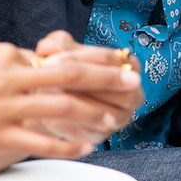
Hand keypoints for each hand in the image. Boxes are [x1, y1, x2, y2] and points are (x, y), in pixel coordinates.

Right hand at [0, 36, 138, 158]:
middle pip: (67, 75)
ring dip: (92, 113)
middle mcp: (8, 78)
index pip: (52, 56)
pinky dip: (67, 145)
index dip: (88, 59)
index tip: (115, 60)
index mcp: (4, 54)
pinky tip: (86, 146)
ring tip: (113, 119)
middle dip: (104, 77)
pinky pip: (40, 141)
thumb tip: (28, 52)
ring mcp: (3, 108)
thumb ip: (4, 52)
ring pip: (59, 109)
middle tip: (131, 80)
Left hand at [27, 31, 142, 142]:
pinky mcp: (101, 135)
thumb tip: (48, 47)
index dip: (79, 58)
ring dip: (76, 102)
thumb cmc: (63, 68)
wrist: (52, 99)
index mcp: (128, 66)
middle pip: (114, 86)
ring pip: (104, 112)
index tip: (52, 60)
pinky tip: (51, 112)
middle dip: (81, 82)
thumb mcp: (59, 51)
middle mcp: (132, 94)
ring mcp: (120, 118)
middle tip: (52, 80)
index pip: (110, 60)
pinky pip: (90, 130)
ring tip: (49, 93)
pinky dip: (70, 120)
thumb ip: (56, 45)